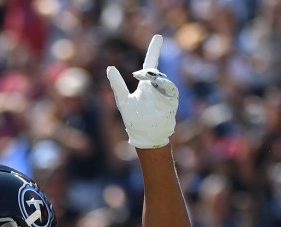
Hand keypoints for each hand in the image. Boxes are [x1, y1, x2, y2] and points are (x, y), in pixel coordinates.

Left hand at [107, 34, 178, 148]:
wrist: (146, 136)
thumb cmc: (134, 120)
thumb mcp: (122, 100)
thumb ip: (117, 84)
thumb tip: (109, 67)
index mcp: (145, 85)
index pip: (150, 64)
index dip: (154, 50)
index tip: (158, 36)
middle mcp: (156, 87)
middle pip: (155, 71)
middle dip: (149, 71)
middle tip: (140, 75)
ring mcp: (165, 93)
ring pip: (162, 79)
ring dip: (154, 78)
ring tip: (146, 81)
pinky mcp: (171, 100)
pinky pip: (170, 89)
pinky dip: (164, 85)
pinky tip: (157, 85)